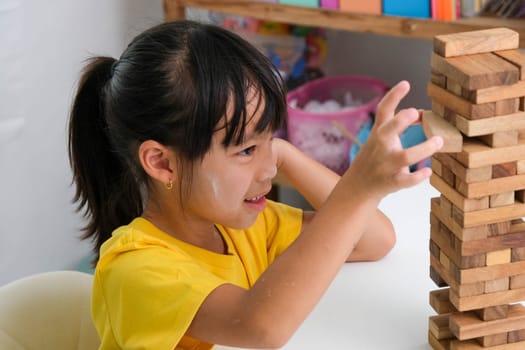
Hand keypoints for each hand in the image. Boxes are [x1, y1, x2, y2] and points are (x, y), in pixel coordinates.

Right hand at [342, 81, 442, 201]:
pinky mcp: (391, 182)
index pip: (383, 111)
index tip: (406, 84)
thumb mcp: (380, 138)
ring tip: (438, 141)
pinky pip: (404, 180)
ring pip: (403, 157)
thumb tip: (423, 114)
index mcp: (379, 133)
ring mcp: (385, 165)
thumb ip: (397, 124)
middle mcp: (381, 147)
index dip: (393, 97)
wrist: (358, 186)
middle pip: (387, 131)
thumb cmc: (375, 158)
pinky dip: (416, 177)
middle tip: (415, 112)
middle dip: (400, 121)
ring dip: (422, 149)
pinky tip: (427, 172)